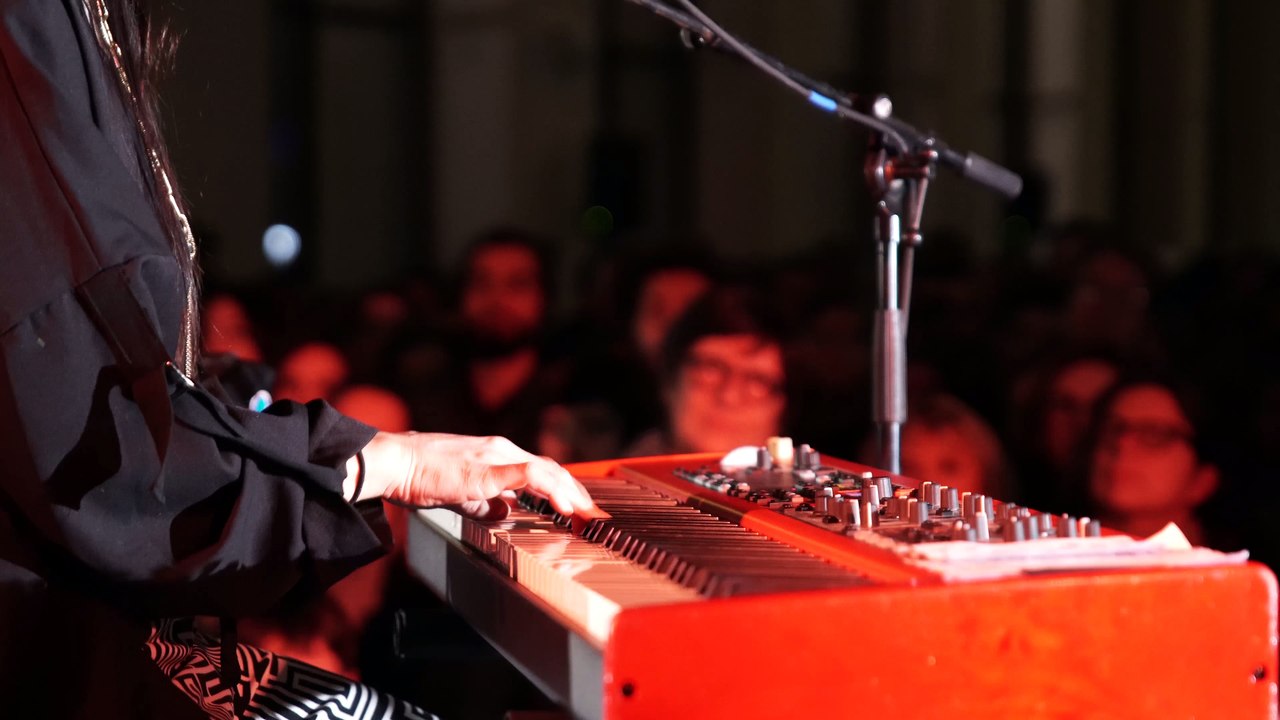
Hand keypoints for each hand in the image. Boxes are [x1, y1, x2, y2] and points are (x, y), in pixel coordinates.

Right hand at [347, 432, 595, 520]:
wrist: (396, 461)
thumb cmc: (421, 475)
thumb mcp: (463, 492)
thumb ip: (486, 501)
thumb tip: (505, 511)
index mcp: (496, 453)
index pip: (541, 470)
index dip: (565, 489)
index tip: (581, 508)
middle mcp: (501, 449)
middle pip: (551, 470)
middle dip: (577, 493)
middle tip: (594, 514)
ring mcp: (495, 455)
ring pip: (546, 471)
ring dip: (571, 493)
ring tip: (587, 512)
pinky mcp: (486, 468)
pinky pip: (527, 475)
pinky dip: (551, 489)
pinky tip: (564, 505)